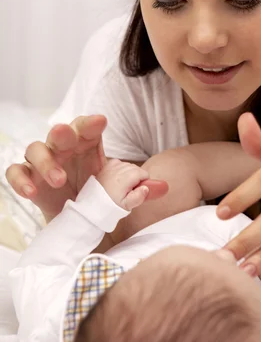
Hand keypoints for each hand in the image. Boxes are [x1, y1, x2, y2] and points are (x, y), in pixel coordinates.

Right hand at [5, 115, 166, 220]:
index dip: (91, 123)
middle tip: (65, 135)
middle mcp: (64, 149)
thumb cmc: (99, 196)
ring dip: (45, 162)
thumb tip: (164, 187)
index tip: (101, 122)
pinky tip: (30, 191)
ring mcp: (44, 163)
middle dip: (62, 132)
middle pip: (59, 132)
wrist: (79, 220)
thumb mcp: (120, 193)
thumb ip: (140, 190)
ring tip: (59, 179)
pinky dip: (20, 179)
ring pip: (35, 149)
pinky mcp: (29, 180)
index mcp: (86, 146)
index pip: (87, 127)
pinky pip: (15, 172)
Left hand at [96, 159, 167, 210]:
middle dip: (137, 178)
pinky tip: (118, 178)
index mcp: (127, 177)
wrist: (94, 203)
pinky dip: (122, 169)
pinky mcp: (108, 165)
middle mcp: (121, 168)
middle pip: (138, 169)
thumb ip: (139, 197)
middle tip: (129, 190)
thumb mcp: (127, 205)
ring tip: (122, 185)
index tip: (136, 190)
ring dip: (129, 173)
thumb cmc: (110, 204)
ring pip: (130, 166)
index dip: (143, 183)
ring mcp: (114, 165)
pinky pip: (121, 163)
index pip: (145, 174)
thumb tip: (146, 188)